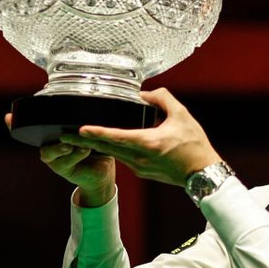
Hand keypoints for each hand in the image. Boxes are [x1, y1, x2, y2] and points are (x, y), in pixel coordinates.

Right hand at [5, 112, 114, 206]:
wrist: (100, 171)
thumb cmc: (93, 146)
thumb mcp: (86, 131)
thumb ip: (80, 121)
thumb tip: (84, 102)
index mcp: (50, 134)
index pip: (30, 126)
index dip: (15, 123)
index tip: (9, 117)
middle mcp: (47, 145)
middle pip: (36, 138)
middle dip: (38, 132)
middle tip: (56, 132)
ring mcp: (53, 158)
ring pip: (50, 152)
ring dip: (60, 147)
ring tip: (70, 144)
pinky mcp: (61, 168)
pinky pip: (67, 160)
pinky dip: (76, 154)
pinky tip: (84, 149)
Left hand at [72, 88, 221, 186]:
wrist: (203, 173)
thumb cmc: (194, 145)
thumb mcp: (182, 115)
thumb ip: (162, 99)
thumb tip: (146, 94)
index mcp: (147, 143)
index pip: (115, 136)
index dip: (95, 132)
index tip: (79, 129)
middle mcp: (139, 158)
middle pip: (106, 147)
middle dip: (85, 140)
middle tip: (65, 134)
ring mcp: (140, 168)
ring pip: (113, 154)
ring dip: (97, 145)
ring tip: (81, 137)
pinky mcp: (142, 173)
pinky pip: (122, 159)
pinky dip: (112, 150)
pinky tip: (106, 144)